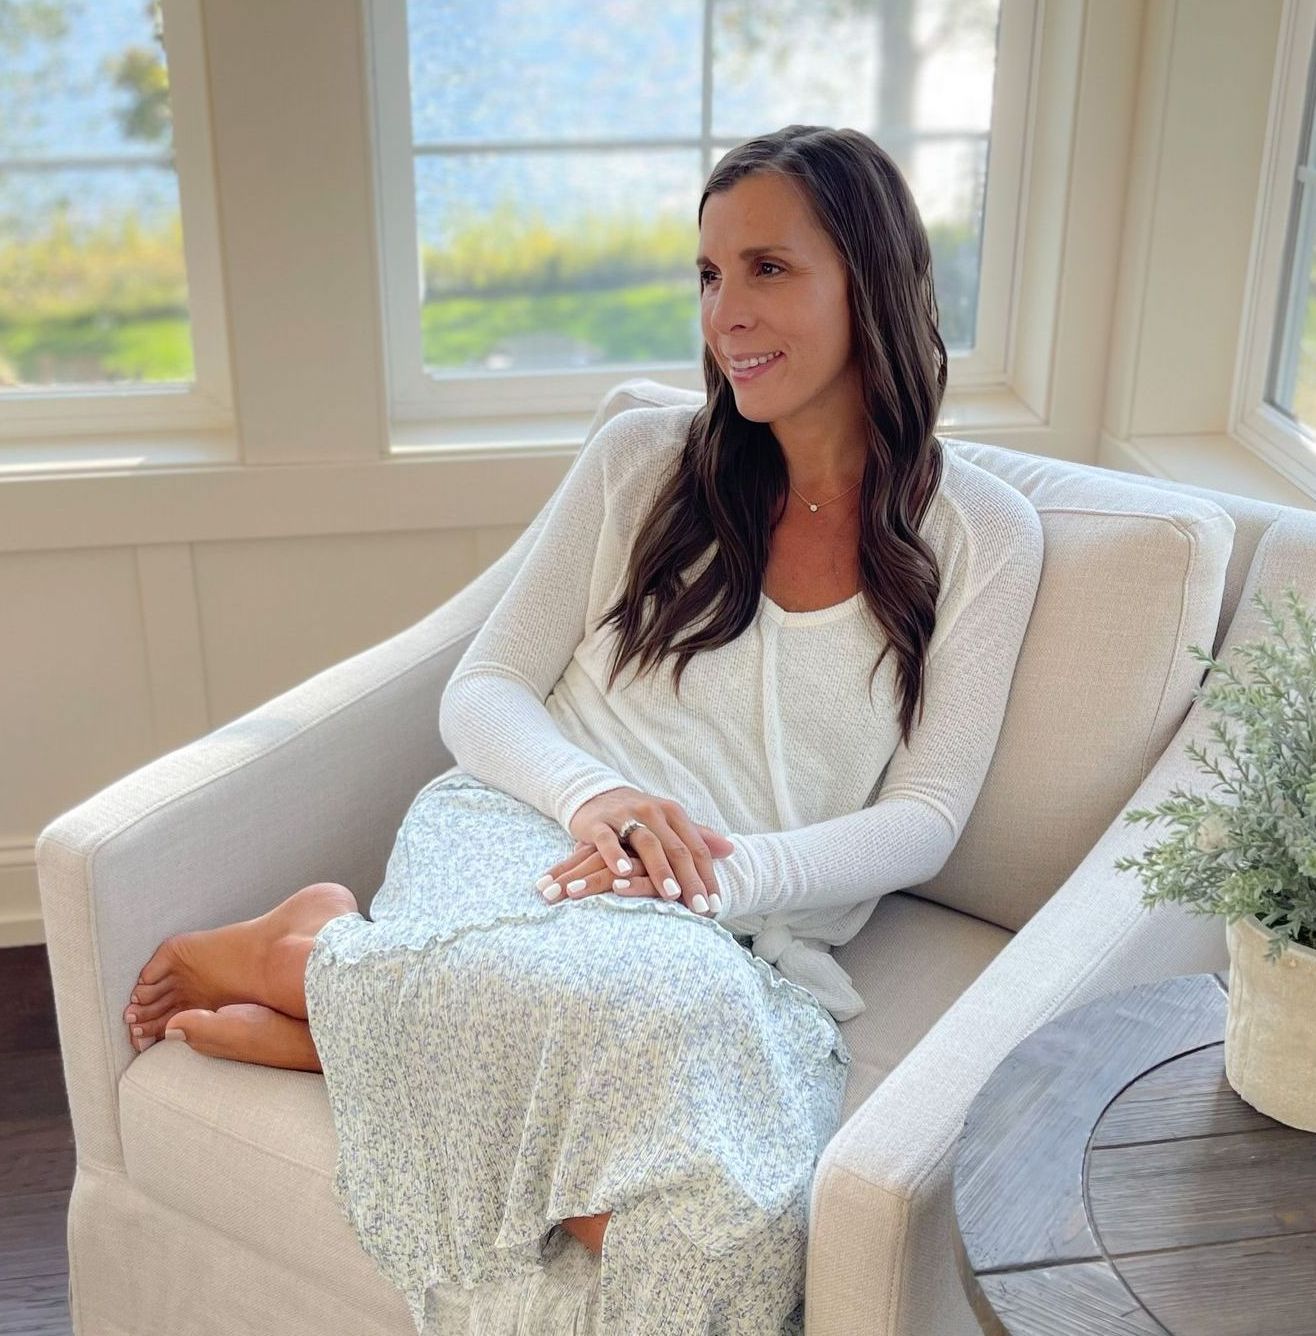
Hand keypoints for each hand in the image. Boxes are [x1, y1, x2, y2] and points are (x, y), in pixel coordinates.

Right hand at [536, 786, 735, 915]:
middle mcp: (652, 811)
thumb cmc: (637, 817)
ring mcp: (624, 816)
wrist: (595, 796)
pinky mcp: (598, 823)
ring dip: (660, 869)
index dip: (707, 876)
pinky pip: (607, 839)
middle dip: (690, 879)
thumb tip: (731, 849)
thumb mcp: (668, 823)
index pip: (696, 847)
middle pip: (676, 848)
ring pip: (647, 843)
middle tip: (700, 908)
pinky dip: (615, 855)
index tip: (715, 904)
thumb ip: (697, 836)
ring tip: (671, 895)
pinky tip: (622, 873)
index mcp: (672, 813)